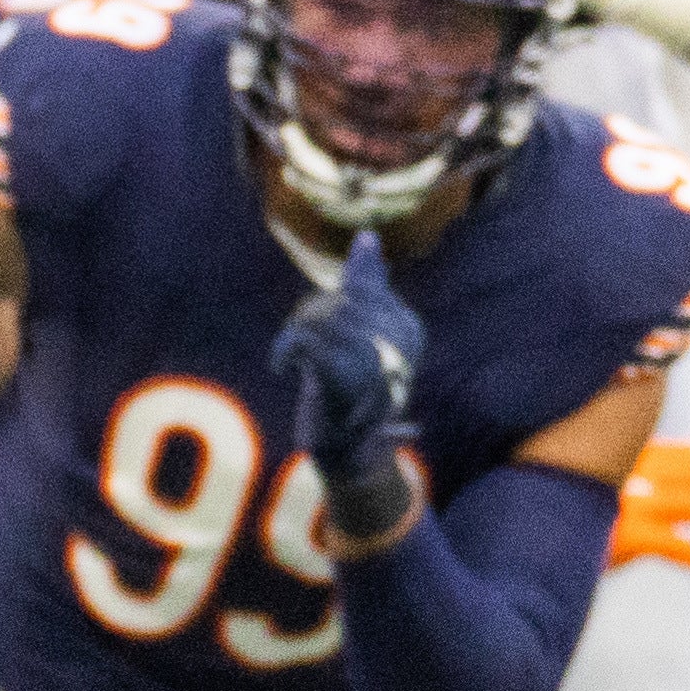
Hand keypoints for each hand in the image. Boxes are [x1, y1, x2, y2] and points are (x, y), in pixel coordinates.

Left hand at [270, 232, 425, 542]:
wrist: (349, 454)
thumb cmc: (354, 391)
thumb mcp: (361, 332)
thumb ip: (367, 283)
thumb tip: (367, 235)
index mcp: (407, 328)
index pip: (358, 289)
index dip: (329, 307)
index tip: (323, 337)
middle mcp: (398, 344)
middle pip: (337, 300)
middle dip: (310, 319)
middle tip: (302, 348)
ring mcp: (375, 362)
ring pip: (318, 316)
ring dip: (296, 335)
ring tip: (293, 358)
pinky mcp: (343, 380)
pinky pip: (304, 340)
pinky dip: (284, 350)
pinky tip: (281, 367)